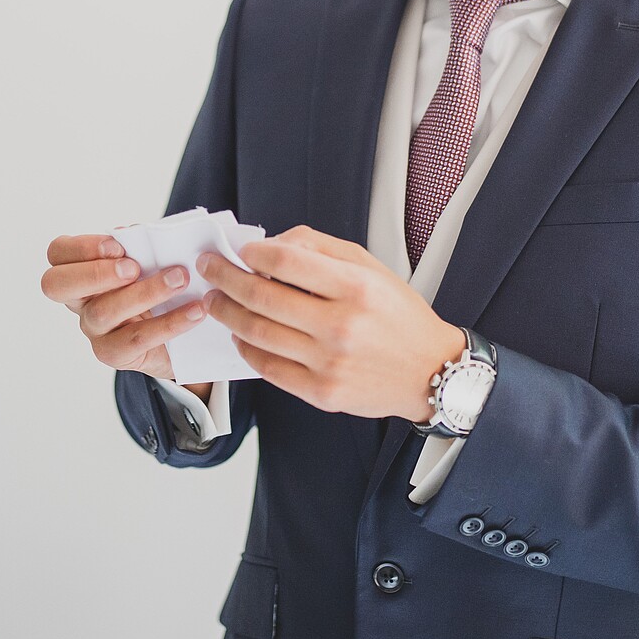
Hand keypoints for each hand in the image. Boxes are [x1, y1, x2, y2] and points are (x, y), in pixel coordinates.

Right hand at [41, 232, 207, 383]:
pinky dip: (170, 322)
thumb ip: (139, 245)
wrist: (175, 336)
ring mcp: (93, 330)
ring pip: (103, 311)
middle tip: (133, 268)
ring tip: (180, 279)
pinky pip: (137, 339)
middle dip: (95, 273)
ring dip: (144, 292)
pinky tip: (195, 311)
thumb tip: (136, 232)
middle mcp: (79, 300)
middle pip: (56, 285)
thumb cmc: (155, 287)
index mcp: (80, 270)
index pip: (59, 253)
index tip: (118, 245)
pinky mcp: (115, 354)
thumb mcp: (147, 262)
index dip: (81, 247)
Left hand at [196, 224, 464, 421]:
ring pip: (257, 333)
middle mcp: (341, 324)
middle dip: (225, 279)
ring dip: (226, 313)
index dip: (253, 253)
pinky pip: (268, 367)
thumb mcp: (370, 267)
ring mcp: (329, 362)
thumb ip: (319, 247)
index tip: (238, 250)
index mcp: (356, 286)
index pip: (286, 261)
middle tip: (208, 269)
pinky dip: (245, 348)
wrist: (430, 372)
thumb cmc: (396, 314)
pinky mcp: (321, 393)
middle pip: (262, 296)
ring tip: (214, 301)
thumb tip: (271, 246)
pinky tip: (239, 334)